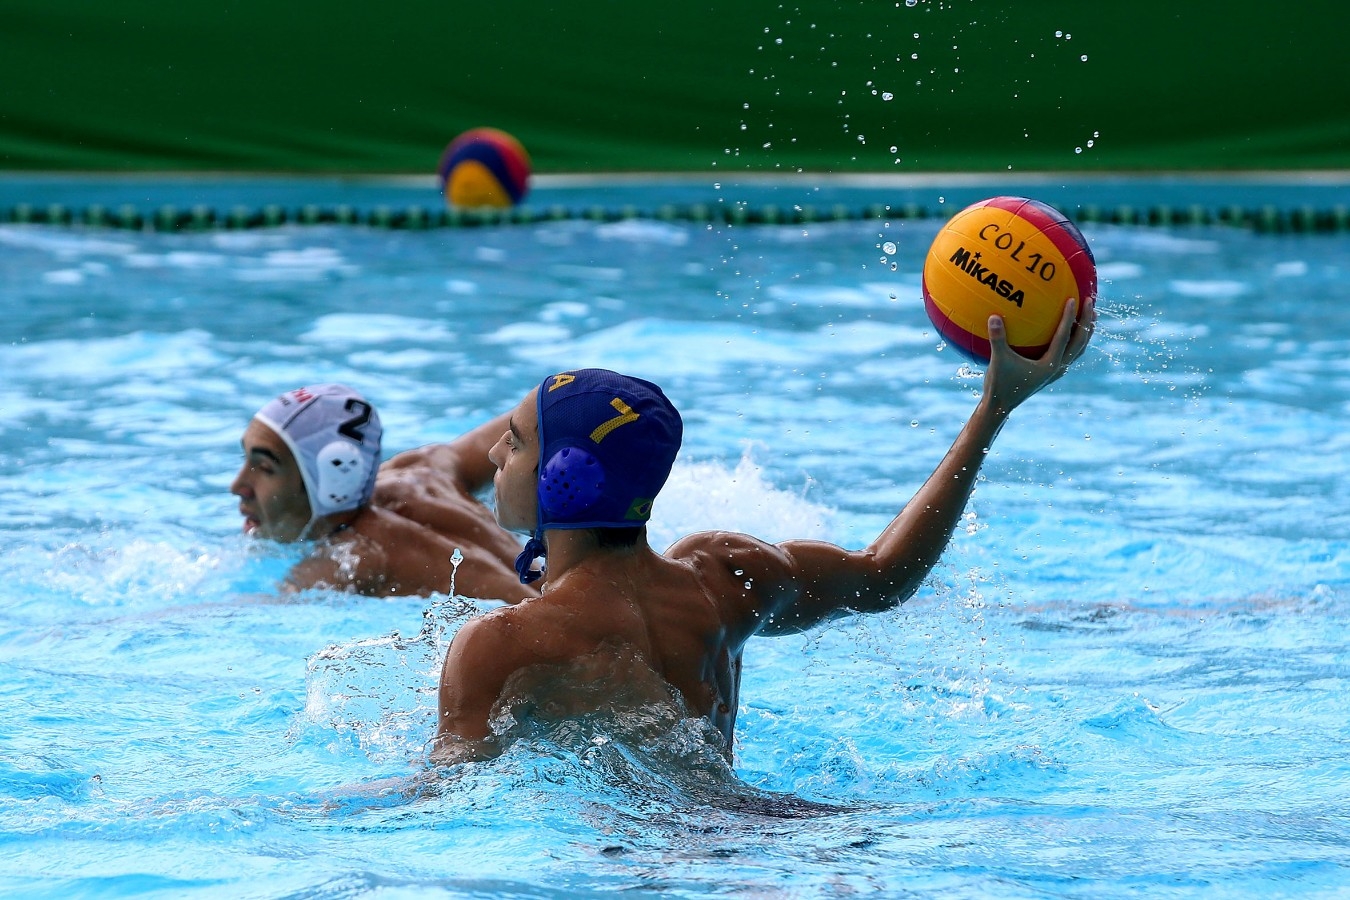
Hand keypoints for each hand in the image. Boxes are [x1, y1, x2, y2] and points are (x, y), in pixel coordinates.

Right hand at [982, 297, 1094, 417]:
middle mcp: (1058, 368)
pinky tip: (1069, 332)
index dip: (1069, 317)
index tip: (1073, 299)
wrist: (1001, 406)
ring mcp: (1056, 371)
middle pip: (1080, 342)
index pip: (1064, 337)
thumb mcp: (997, 360)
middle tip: (1090, 301)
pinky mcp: (1051, 373)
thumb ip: (997, 338)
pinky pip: (1068, 353)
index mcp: (1049, 364)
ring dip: (1085, 332)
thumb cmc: (1000, 383)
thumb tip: (994, 316)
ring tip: (1091, 316)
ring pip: (1078, 349)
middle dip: (1087, 322)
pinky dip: (1073, 341)